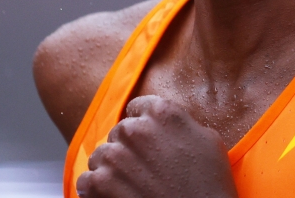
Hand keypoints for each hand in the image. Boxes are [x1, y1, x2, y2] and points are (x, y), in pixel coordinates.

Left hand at [76, 95, 237, 197]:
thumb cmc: (208, 184)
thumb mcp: (208, 139)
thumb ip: (181, 123)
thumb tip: (167, 125)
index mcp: (161, 113)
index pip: (138, 107)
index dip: (144, 124)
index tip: (149, 139)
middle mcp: (134, 130)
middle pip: (119, 131)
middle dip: (129, 147)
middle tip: (144, 167)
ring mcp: (114, 157)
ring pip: (101, 155)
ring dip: (112, 167)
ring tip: (131, 185)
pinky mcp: (98, 185)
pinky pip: (86, 180)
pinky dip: (96, 190)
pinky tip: (116, 197)